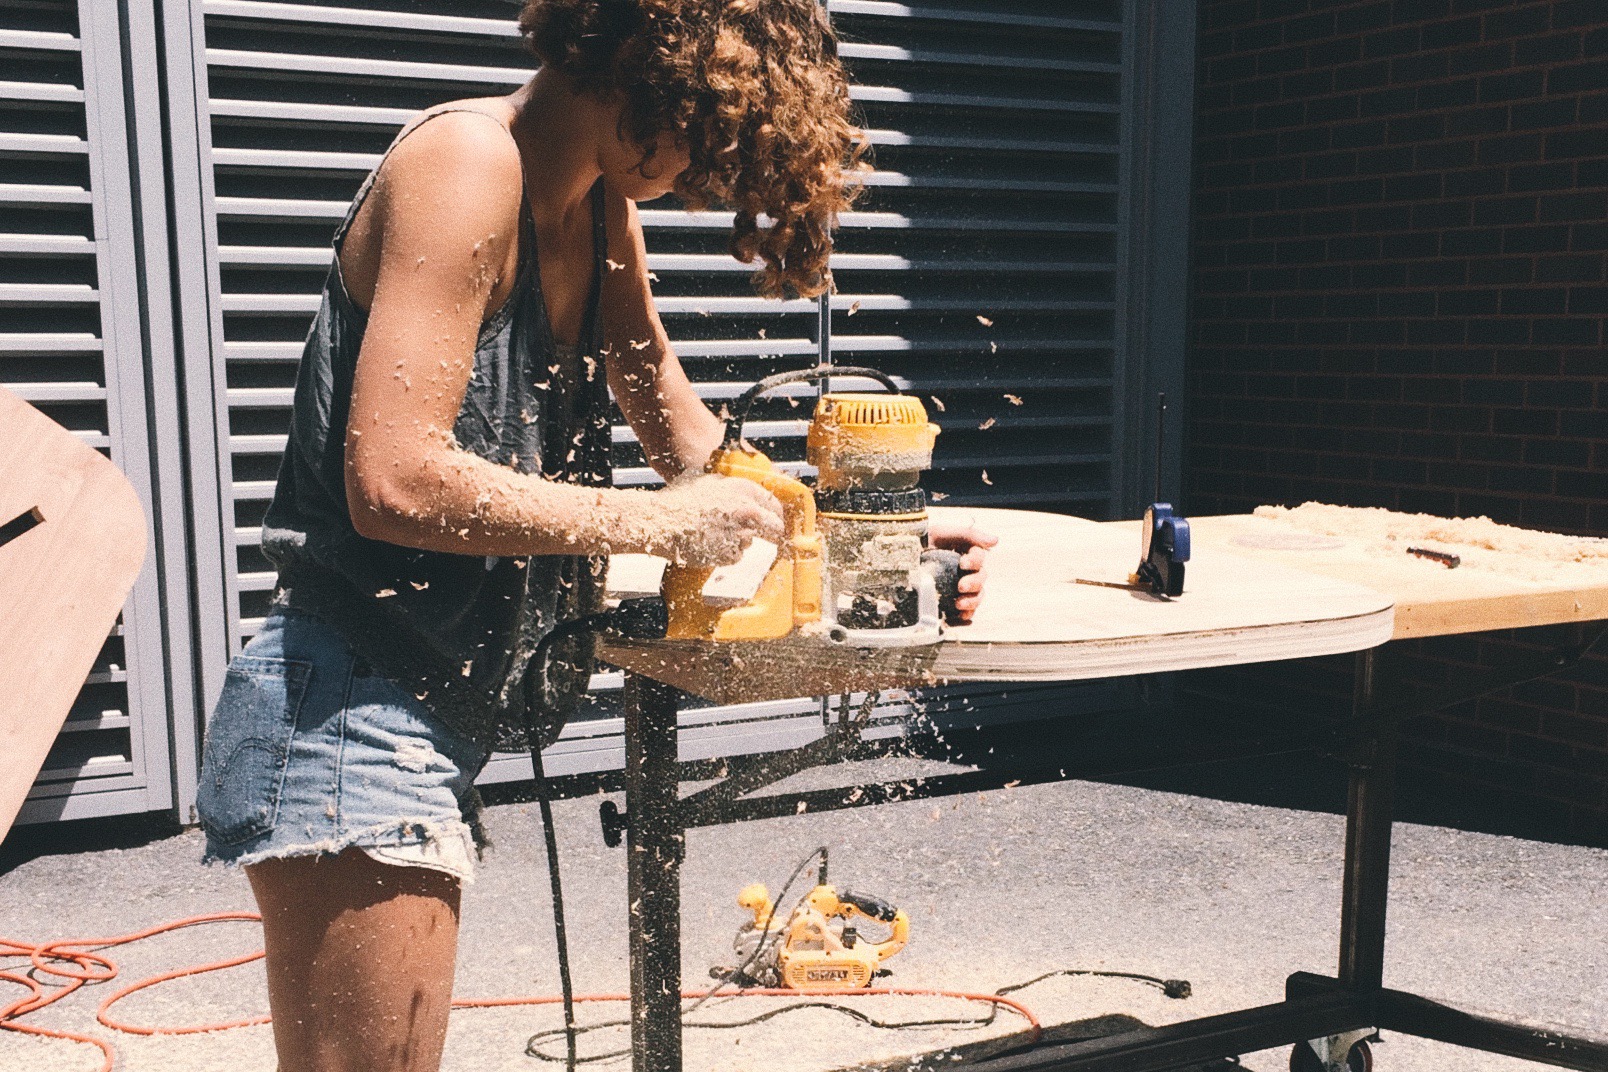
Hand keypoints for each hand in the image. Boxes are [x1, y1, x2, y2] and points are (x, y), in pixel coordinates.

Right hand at [652, 474, 784, 566]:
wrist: (659, 522)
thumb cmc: (676, 500)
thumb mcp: (701, 478)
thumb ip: (721, 483)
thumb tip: (726, 483)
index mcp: (743, 489)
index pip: (773, 504)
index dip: (773, 513)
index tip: (771, 519)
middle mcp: (747, 511)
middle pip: (773, 527)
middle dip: (768, 532)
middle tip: (758, 535)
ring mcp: (739, 534)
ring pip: (750, 542)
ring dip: (738, 542)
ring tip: (714, 536)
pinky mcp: (729, 554)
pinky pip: (734, 556)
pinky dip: (724, 554)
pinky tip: (708, 546)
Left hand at [927, 520, 997, 622]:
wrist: (901, 557)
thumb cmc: (923, 541)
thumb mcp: (942, 533)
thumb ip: (968, 534)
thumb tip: (995, 540)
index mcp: (967, 553)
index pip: (979, 557)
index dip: (975, 561)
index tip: (963, 564)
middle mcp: (967, 571)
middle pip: (981, 578)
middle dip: (974, 583)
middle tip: (961, 586)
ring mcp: (961, 586)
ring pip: (978, 595)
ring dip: (972, 600)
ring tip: (959, 603)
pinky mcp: (953, 600)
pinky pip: (967, 609)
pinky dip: (966, 613)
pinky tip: (960, 615)